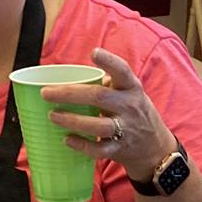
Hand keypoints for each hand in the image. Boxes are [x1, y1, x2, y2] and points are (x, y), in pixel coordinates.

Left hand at [43, 47, 175, 182]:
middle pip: (99, 97)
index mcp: (131, 88)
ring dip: (73, 120)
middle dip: (70, 94)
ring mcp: (126, 129)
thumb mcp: (129, 93)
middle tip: (46, 93)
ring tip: (53, 116)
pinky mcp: (120, 149)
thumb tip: (71, 78)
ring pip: (98, 125)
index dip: (109, 61)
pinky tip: (67, 139)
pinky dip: (82, 145)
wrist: (155, 147)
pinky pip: (99, 148)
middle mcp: (130, 106)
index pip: (122, 71)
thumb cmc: (135, 113)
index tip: (94, 52)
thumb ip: (108, 84)